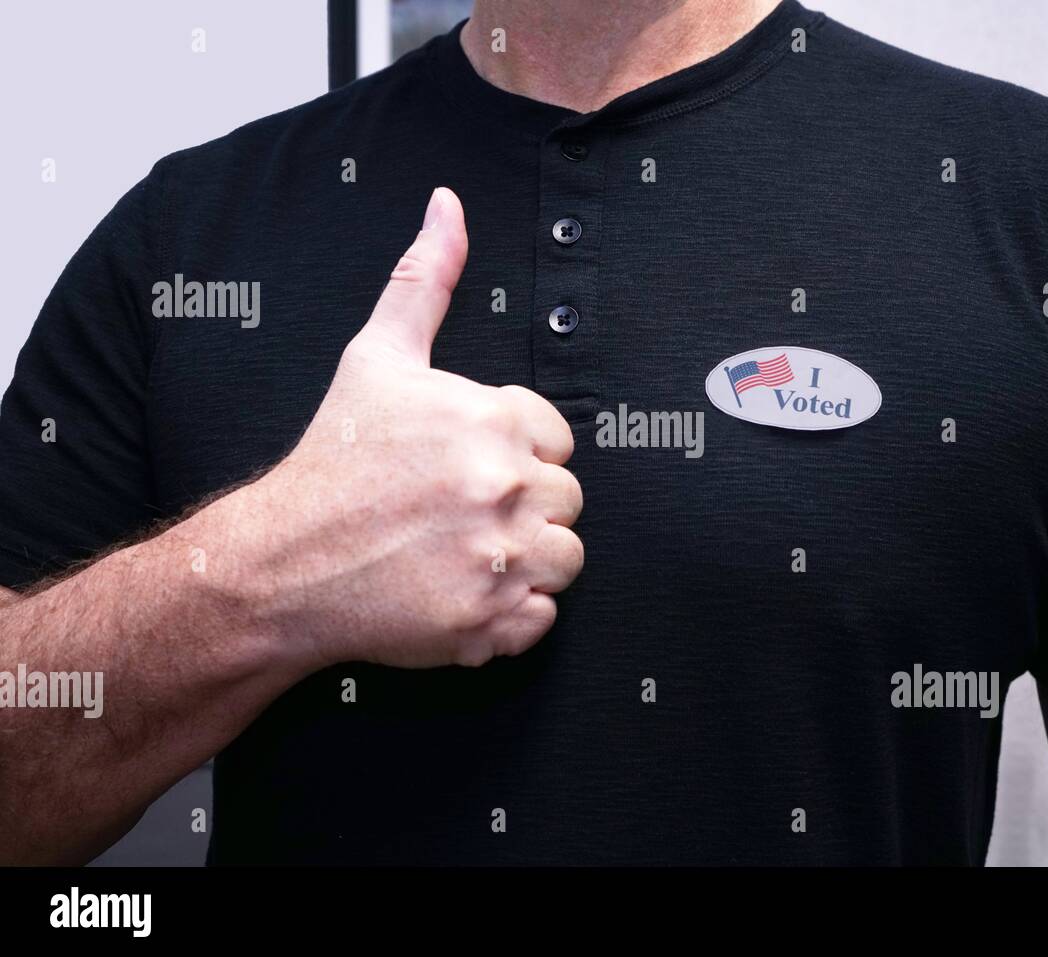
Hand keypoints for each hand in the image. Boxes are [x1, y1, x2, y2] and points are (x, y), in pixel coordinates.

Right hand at [252, 187, 582, 667]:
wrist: (278, 561)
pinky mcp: (488, 621)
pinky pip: (541, 619)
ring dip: (526, 561)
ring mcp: (498, 557)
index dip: (517, 454)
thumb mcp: (378, 358)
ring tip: (464, 553)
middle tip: (458, 515)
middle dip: (523, 507)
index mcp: (492, 419)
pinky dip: (509, 616)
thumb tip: (448, 207)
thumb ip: (426, 281)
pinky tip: (460, 592)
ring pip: (565, 559)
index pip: (558, 439)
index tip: (469, 469)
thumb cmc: (331, 462)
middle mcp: (504, 485)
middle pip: (567, 500)